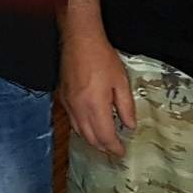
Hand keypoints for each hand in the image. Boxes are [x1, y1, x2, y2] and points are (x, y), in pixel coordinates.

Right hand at [61, 23, 135, 158]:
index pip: (105, 136)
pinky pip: (71, 120)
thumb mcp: (121, 81)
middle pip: (90, 138)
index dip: (114, 147)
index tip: (122, 152)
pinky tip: (89, 123)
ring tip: (103, 140)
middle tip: (114, 148)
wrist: (80, 40)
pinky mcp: (62, 97)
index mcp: (95, 105)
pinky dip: (81, 128)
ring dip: (91, 139)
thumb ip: (126, 107)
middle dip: (103, 147)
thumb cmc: (102, 58)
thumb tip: (129, 125)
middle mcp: (79, 108)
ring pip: (78, 131)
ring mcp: (68, 103)